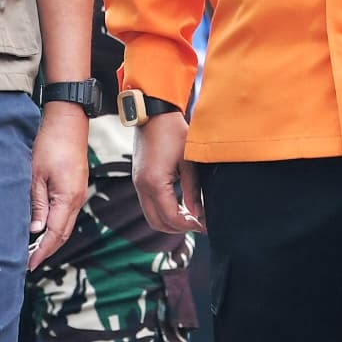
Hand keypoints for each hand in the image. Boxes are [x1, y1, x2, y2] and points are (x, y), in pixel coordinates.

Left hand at [29, 105, 88, 266]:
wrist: (68, 123)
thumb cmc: (49, 145)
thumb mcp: (36, 175)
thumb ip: (37, 204)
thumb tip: (35, 230)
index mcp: (67, 198)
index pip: (55, 234)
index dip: (42, 252)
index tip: (29, 265)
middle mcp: (76, 199)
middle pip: (63, 234)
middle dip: (46, 251)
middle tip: (28, 263)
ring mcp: (78, 194)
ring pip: (65, 225)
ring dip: (50, 240)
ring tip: (32, 250)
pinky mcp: (75, 188)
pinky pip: (66, 214)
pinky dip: (55, 227)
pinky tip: (42, 228)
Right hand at [132, 107, 204, 241]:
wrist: (153, 113)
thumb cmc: (173, 133)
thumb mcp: (189, 162)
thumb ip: (192, 190)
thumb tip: (198, 213)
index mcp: (155, 183)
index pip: (171, 218)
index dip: (188, 225)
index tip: (203, 225)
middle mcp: (142, 187)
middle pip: (157, 223)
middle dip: (178, 228)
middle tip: (197, 223)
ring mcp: (137, 183)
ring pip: (151, 216)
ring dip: (169, 220)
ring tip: (190, 216)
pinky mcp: (138, 179)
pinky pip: (148, 204)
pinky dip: (162, 210)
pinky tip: (179, 205)